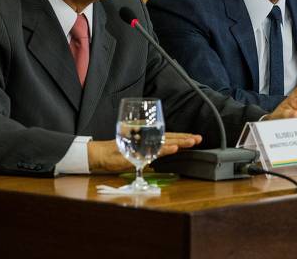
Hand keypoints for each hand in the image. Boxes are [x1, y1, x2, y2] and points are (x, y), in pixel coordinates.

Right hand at [87, 132, 201, 172]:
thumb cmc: (116, 155)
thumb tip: (159, 160)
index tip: (194, 138)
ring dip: (178, 141)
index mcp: (147, 139)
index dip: (181, 137)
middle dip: (185, 138)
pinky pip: (152, 150)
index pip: (167, 136)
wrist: (98, 155)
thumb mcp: (135, 155)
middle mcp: (145, 137)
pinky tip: (174, 148)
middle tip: (199, 138)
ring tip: (191, 141)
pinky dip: (164, 149)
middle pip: (169, 136)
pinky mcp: (137, 150)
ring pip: (164, 140)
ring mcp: (141, 142)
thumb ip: (148, 155)